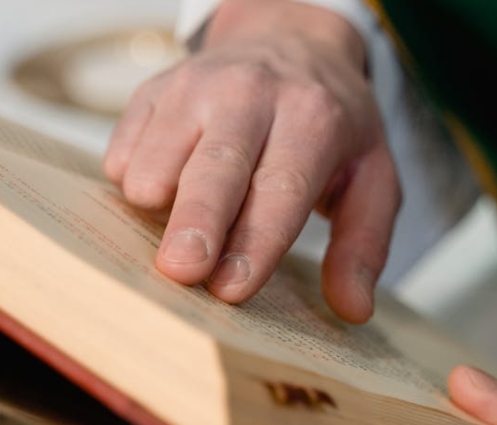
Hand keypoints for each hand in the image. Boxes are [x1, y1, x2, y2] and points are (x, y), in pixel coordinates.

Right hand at [104, 0, 399, 322]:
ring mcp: (194, 86)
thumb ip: (364, 246)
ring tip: (181, 234)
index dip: (255, 240)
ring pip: (158, 156)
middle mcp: (251, 93)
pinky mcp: (152, 91)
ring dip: (158, 206)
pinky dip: (134, 184)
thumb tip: (353, 310)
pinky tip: (166, 193)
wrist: (290, 41)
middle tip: (180, 271)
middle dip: (197, 221)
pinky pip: (123, 150)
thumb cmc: (328, 124)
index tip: (231, 288)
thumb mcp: (372, 177)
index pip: (282, 186)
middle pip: (216, 166)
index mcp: (313, 117)